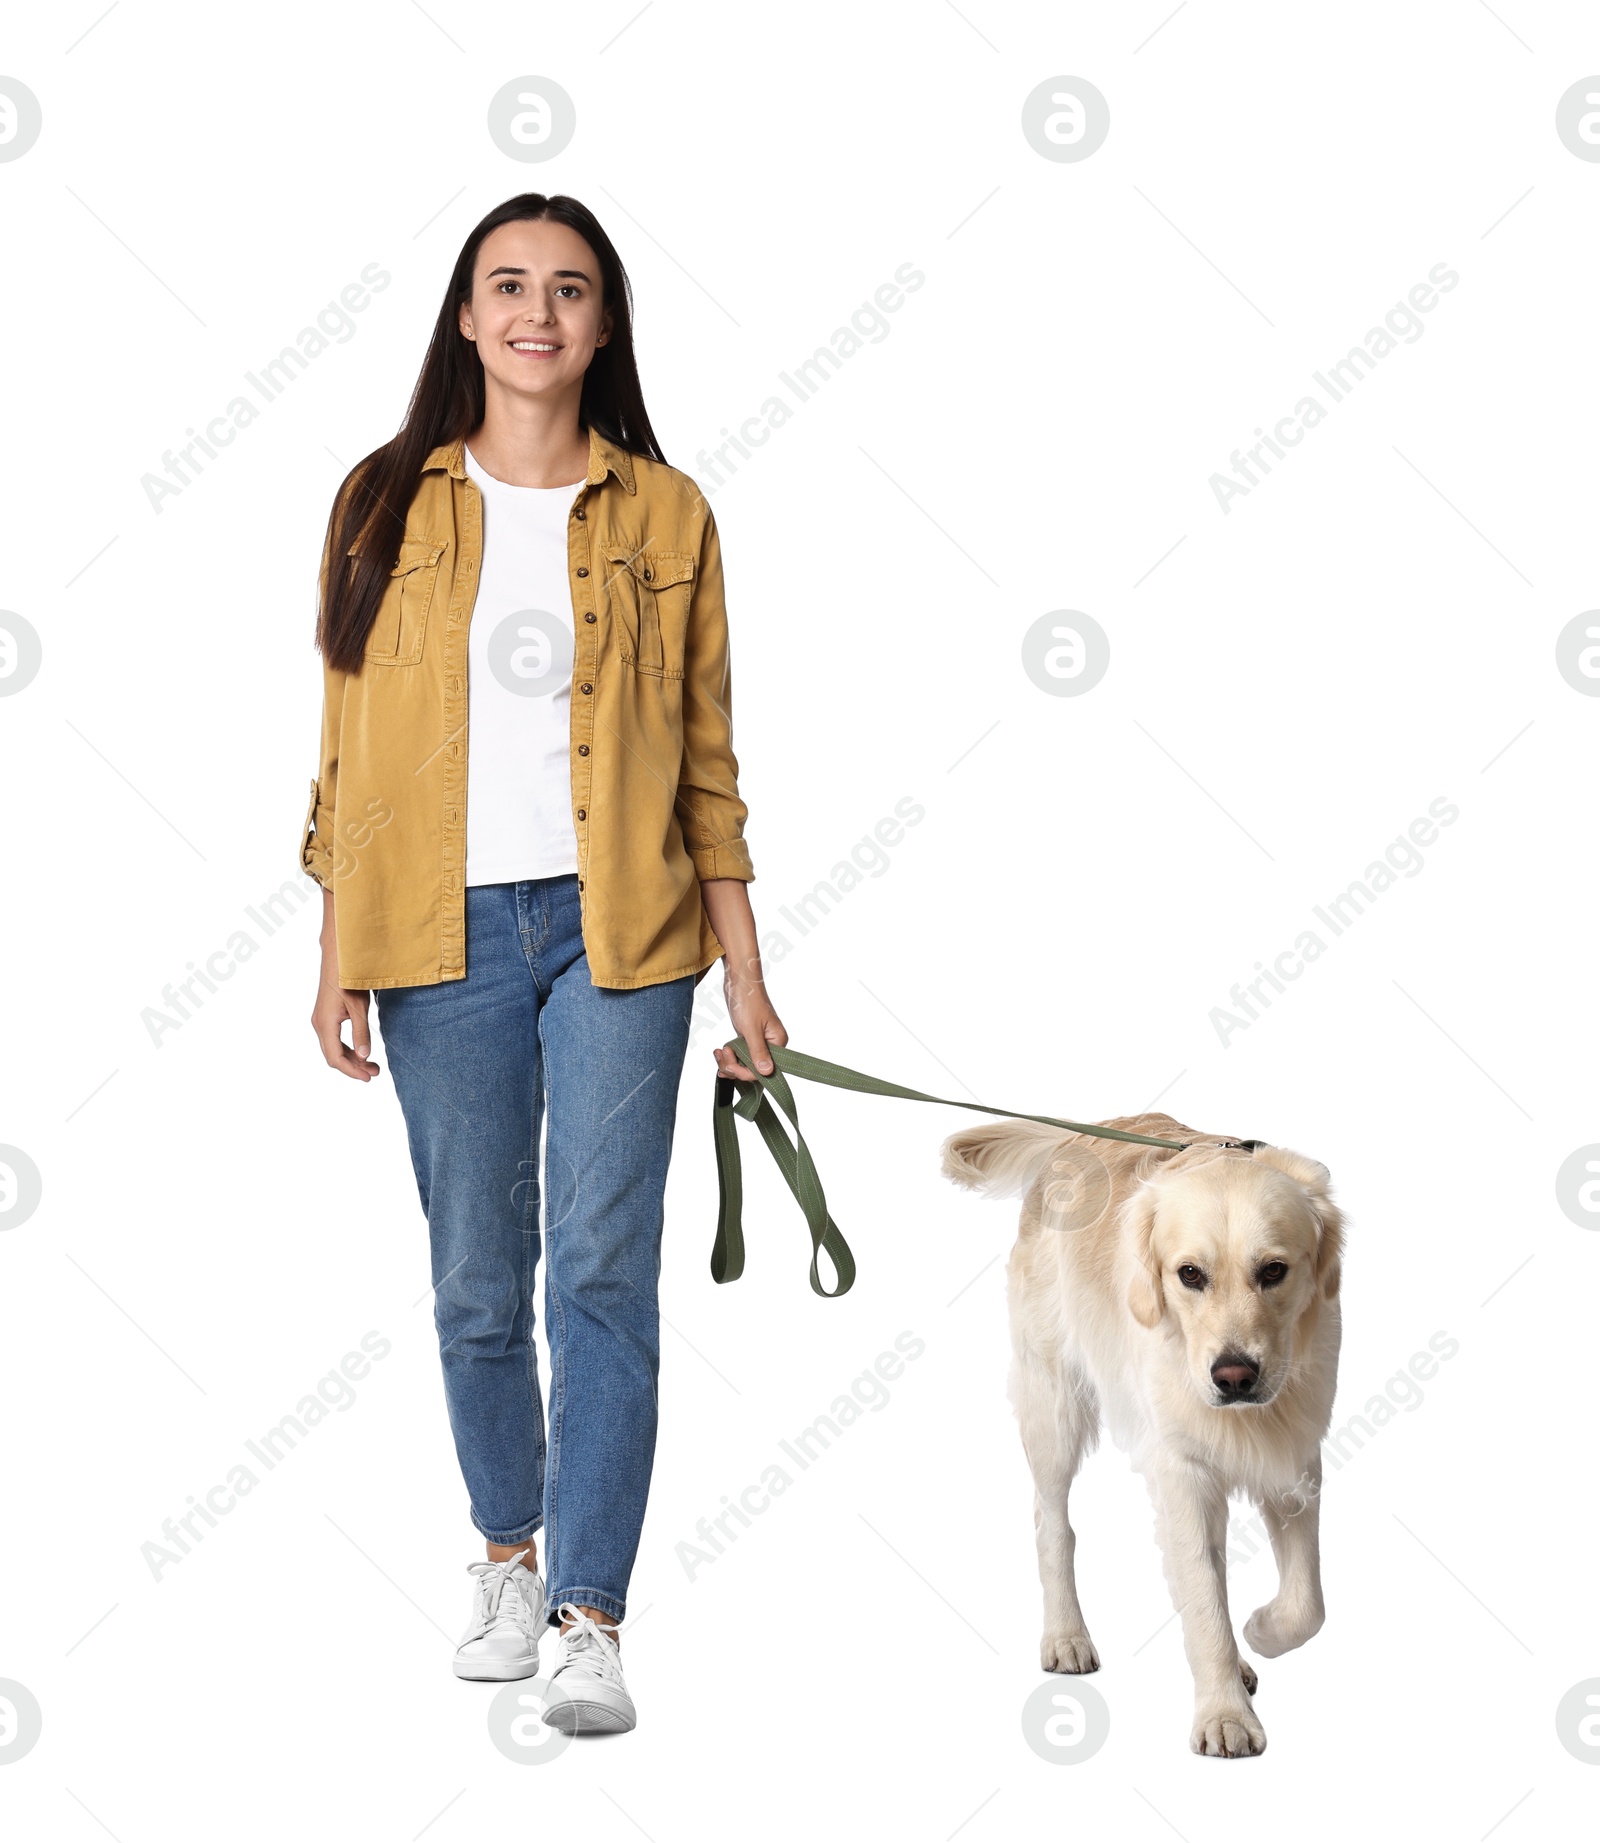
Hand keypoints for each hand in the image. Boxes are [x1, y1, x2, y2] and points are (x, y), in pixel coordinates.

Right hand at [311, 965, 380, 1080]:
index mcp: (325, 1024)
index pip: (335, 1058)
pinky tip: (361, 1049)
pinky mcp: (325, 1016)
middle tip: (375, 1072)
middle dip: (354, 1067)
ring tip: (372, 1064)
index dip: (352, 1071)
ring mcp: (321, 1020)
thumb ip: (361, 1033)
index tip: (368, 1077)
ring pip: (334, 1048)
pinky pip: (334, 1039)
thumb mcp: (359, 1007)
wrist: (339, 958)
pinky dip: (347, 1048)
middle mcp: (319, 1025)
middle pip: (333, 1056)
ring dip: (352, 1058)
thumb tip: (364, 1056)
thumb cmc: (349, 979)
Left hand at [712, 967, 786, 1082]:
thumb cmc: (748, 999)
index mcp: (778, 1042)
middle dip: (734, 1066)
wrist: (739, 980)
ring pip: (744, 1063)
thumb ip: (758, 1052)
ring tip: (719, 1052)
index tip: (730, 1063)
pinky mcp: (748, 1038)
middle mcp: (771, 1044)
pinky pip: (739, 1055)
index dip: (744, 1071)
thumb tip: (767, 1072)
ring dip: (729, 1062)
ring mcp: (758, 1042)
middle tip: (722, 1054)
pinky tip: (720, 1052)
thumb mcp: (751, 1028)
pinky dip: (729, 1056)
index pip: (763, 1070)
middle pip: (753, 1069)